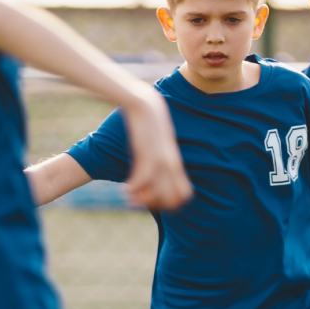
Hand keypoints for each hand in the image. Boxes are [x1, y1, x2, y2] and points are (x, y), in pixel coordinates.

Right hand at [124, 93, 191, 210]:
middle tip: (140, 200)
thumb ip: (162, 157)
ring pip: (158, 195)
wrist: (144, 103)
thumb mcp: (159, 144)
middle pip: (173, 200)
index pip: (185, 195)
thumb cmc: (149, 123)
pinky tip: (124, 189)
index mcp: (176, 164)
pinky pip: (142, 182)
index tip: (155, 199)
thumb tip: (154, 169)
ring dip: (141, 201)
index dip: (172, 203)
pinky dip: (132, 190)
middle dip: (156, 205)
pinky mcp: (147, 155)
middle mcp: (171, 165)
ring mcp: (161, 161)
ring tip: (129, 196)